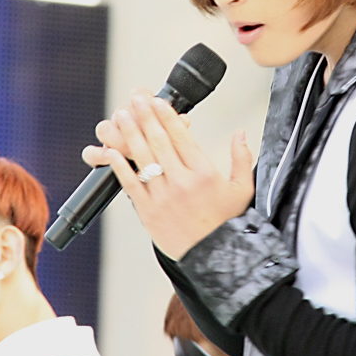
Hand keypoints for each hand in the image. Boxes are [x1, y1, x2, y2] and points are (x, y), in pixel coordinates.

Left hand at [82, 93, 253, 259]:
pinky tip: (111, 150)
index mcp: (205, 173)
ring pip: (142, 158)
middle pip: (159, 141)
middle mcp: (182, 182)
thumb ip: (242, 158)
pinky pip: (130, 184)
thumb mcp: (243, 189)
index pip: (181, 137)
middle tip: (135, 99)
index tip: (158, 101)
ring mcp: (163, 197)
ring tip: (121, 116)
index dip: (167, 116)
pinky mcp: (148, 211)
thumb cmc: (229, 221)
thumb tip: (241, 133)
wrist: (215, 257)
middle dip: (145, 117)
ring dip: (129, 134)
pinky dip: (120, 166)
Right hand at [83, 88, 190, 165]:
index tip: (154, 104)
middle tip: (144, 132)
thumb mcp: (177, 140)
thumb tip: (183, 120)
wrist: (161, 175)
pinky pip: (91, 152)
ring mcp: (113, 138)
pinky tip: (108, 157)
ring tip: (126, 147)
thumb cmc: (172, 152)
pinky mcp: (102, 156)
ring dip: (115, 137)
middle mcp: (126, 120)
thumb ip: (178, 129)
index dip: (144, 99)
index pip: (140, 94)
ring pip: (104, 129)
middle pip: (122, 112)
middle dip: (134, 122)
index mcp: (145, 110)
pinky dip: (97, 154)